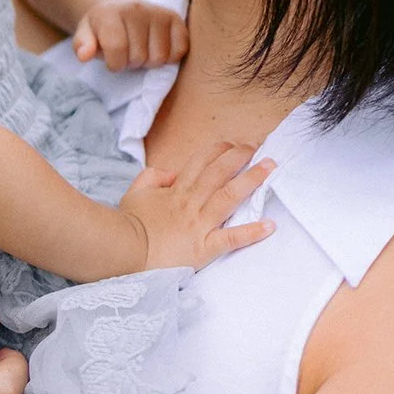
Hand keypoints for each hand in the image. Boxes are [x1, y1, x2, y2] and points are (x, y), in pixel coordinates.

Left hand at [73, 0, 189, 69]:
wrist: (121, 9)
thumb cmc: (102, 30)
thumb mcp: (85, 35)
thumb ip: (82, 45)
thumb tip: (84, 56)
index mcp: (110, 12)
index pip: (116, 48)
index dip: (114, 63)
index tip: (112, 60)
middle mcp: (136, 8)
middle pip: (139, 56)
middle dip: (131, 63)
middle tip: (127, 54)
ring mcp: (158, 12)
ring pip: (160, 57)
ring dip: (149, 62)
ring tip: (141, 51)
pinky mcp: (175, 18)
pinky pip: (180, 50)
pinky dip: (170, 58)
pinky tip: (157, 49)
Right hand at [124, 142, 275, 271]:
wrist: (124, 250)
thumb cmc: (129, 224)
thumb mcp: (135, 192)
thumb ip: (152, 177)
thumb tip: (171, 173)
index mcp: (176, 190)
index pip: (201, 162)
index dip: (219, 150)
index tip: (233, 143)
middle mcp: (190, 203)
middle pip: (219, 173)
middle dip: (240, 157)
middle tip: (258, 147)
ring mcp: (199, 225)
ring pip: (229, 197)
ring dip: (252, 180)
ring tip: (270, 168)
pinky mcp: (204, 249)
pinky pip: (231, 238)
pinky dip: (252, 232)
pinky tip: (270, 225)